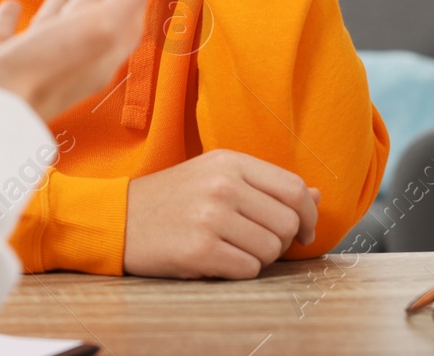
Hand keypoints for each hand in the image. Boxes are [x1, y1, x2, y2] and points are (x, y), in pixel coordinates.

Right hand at [0, 0, 166, 122]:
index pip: (126, 19)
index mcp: (101, 56)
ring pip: (54, 26)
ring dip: (63, 3)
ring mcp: (33, 64)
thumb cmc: (45, 69)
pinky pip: (9, 36)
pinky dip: (11, 19)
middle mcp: (71, 62)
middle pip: (91, 20)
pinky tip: (11, 5)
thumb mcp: (98, 27)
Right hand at [124, 149, 320, 278]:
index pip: (293, 188)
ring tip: (229, 249)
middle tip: (255, 243)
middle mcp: (222, 185)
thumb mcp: (215, 177)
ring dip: (257, 258)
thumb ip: (265, 185)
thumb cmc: (170, 199)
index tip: (302, 231)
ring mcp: (210, 217)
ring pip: (270, 251)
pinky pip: (248, 271)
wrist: (117, 219)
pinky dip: (238, 272)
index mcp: (229, 162)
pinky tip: (215, 260)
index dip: (307, 215)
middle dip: (280, 242)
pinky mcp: (199, 250)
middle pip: (287, 223)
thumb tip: (315, 196)